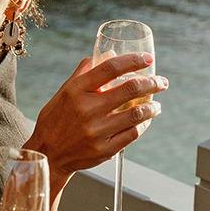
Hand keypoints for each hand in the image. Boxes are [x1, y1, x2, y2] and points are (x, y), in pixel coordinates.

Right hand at [26, 52, 166, 184]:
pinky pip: (132, 134)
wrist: (48, 155)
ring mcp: (97, 131)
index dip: (133, 61)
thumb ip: (85, 73)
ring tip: (156, 105)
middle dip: (152, 83)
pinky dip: (142, 125)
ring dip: (152, 107)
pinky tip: (145, 121)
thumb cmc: (55, 120)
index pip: (111, 68)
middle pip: (130, 89)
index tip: (148, 59)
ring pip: (136, 114)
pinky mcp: (104, 150)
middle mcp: (87, 109)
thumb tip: (107, 55)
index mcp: (77, 90)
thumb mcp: (64, 92)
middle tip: (161, 82)